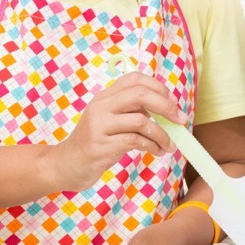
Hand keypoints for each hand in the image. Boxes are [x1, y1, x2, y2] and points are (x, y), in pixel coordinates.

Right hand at [51, 71, 186, 191]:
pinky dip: (152, 145)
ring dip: (162, 134)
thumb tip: (166, 111)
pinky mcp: (100, 145)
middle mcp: (101, 106)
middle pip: (140, 94)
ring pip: (141, 120)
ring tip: (169, 145)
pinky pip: (135, 140)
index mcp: (105, 97)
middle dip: (166, 106)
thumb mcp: (110, 122)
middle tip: (180, 120)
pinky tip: (157, 151)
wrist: (65, 165)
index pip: (134, 79)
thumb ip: (131, 112)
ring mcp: (99, 125)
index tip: (172, 103)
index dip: (158, 87)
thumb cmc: (94, 144)